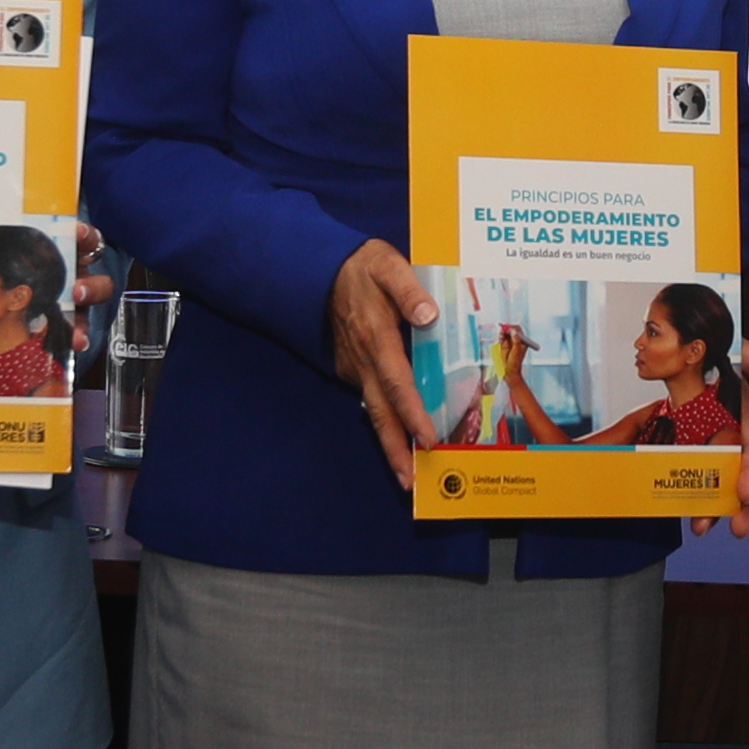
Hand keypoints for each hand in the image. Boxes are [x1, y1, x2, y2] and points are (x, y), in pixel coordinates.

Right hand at [328, 240, 440, 484]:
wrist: (318, 270)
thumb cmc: (360, 267)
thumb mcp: (386, 265)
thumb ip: (408, 289)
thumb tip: (429, 316)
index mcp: (377, 338)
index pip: (398, 383)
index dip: (413, 413)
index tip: (428, 440)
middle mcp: (365, 361)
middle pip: (381, 414)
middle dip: (395, 450)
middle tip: (410, 482)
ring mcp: (355, 368)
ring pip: (375, 412)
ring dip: (389, 445)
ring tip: (406, 476)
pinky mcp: (351, 368)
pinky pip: (371, 400)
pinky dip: (385, 423)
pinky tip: (400, 439)